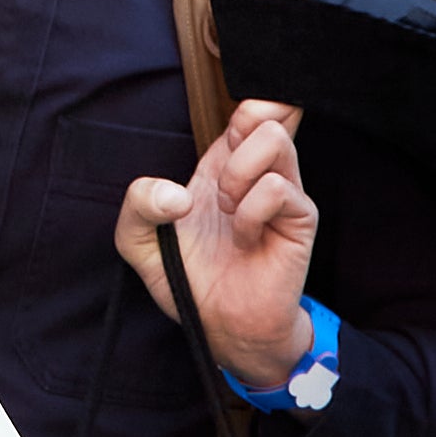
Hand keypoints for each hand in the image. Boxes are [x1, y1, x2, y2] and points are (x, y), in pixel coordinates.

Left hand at [116, 99, 316, 398]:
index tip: (223, 142)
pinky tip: (244, 236)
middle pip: (267, 109)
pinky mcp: (299, 220)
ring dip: (238, 171)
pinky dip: (251, 209)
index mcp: (223, 165)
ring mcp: (282, 194)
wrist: (221, 328)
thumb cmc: (188, 281)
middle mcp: (257, 172)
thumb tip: (176, 194)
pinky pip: (279, 188)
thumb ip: (136, 205)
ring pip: (274, 137)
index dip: (237, 108)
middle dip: (237, 131)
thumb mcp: (138, 242)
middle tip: (221, 182)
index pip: (247, 108)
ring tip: (227, 209)